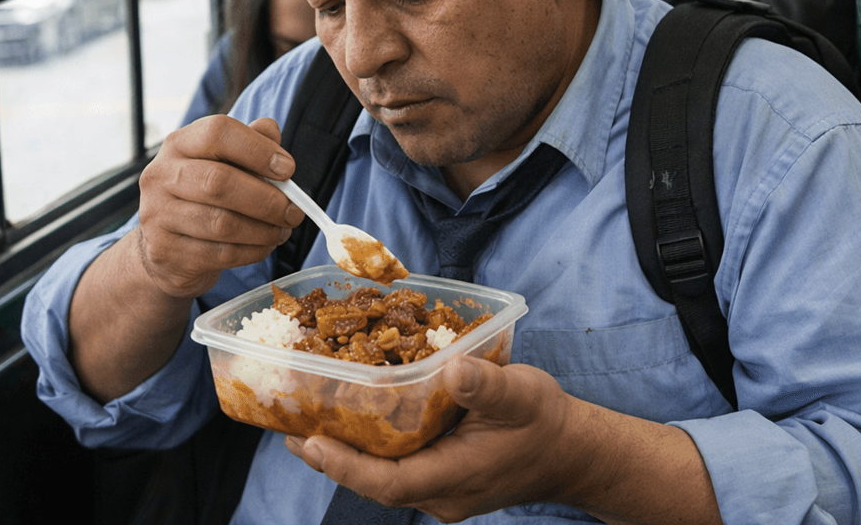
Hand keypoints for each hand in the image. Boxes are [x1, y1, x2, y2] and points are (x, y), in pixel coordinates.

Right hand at [134, 115, 305, 299]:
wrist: (166, 246)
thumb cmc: (201, 197)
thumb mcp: (222, 162)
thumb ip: (249, 142)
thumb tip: (272, 132)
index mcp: (179, 144)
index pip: (217, 132)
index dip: (258, 149)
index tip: (288, 169)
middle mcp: (161, 175)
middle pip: (219, 181)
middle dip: (267, 199)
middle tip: (294, 211)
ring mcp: (158, 215)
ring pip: (221, 223)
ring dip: (263, 230)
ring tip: (282, 230)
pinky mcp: (166, 251)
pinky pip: (219, 253)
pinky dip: (252, 251)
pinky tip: (265, 245)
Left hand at [285, 357, 578, 520]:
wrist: (572, 452)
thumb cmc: (546, 422)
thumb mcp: (521, 394)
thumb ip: (485, 384)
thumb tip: (452, 367)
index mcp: (455, 478)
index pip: (388, 482)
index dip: (345, 466)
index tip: (309, 442)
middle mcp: (440, 493)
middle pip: (374, 482)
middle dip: (330, 457)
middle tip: (288, 426)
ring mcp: (439, 491)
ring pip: (382, 476)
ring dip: (345, 452)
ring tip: (304, 423)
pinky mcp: (439, 479)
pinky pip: (395, 468)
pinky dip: (369, 447)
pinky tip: (350, 421)